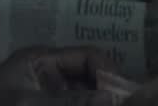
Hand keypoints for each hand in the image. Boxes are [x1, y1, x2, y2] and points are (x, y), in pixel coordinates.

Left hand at [0, 45, 123, 105]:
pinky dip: (84, 104)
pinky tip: (97, 105)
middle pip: (88, 77)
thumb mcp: (31, 104)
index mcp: (41, 59)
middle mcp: (46, 73)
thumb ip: (73, 102)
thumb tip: (113, 98)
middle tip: (125, 101)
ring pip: (82, 94)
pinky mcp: (39, 104)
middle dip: (106, 91)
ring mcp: (43, 93)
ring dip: (96, 99)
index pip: (87, 56)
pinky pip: (70, 102)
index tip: (127, 93)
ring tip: (116, 103)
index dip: (109, 72)